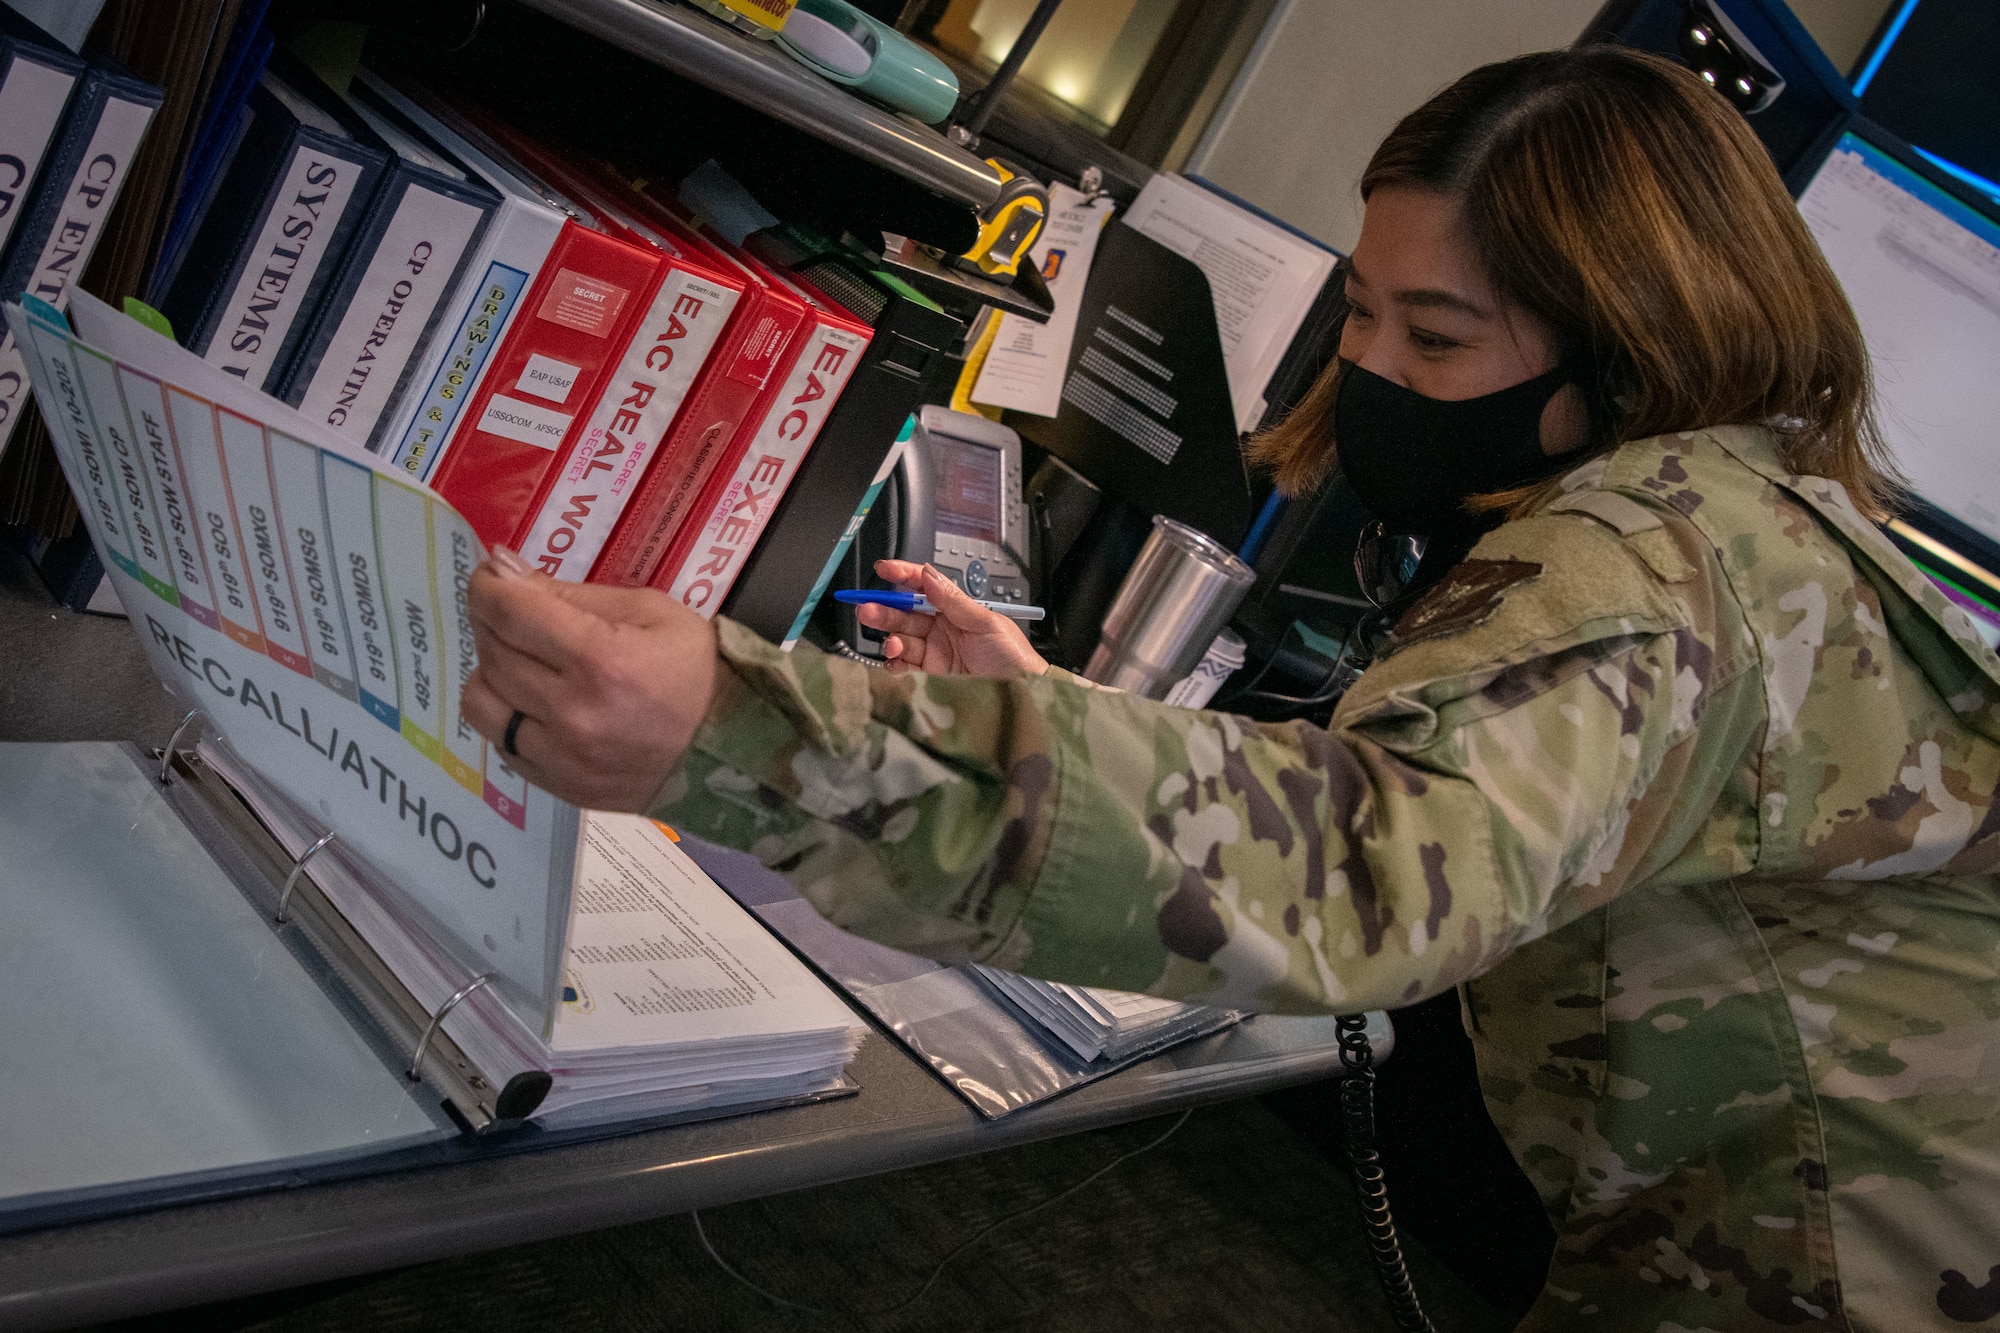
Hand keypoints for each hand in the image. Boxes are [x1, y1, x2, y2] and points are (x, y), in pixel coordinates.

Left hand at [459, 546, 717, 811]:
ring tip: (524, 660)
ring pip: (481, 699)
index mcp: (600, 660)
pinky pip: (500, 740)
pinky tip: (535, 700)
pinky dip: (507, 711)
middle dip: (493, 618)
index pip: (509, 612)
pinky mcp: (557, 784)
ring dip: (493, 669)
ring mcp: (560, 757)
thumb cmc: (696, 671)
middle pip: (492, 650)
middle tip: (516, 609)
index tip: (493, 574)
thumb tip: (504, 571)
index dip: (488, 585)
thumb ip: (573, 594)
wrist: (728, 751)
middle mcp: (571, 712)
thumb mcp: (651, 611)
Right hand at [858, 559, 1047, 676]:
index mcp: (957, 608)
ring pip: (902, 638)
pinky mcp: (930, 675)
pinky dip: (895, 663)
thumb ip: (954, 600)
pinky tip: (895, 661)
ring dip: (891, 638)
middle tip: (867, 609)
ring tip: (893, 644)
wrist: (1022, 694)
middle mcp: (942, 627)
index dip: (904, 576)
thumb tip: (929, 574)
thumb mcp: (987, 622)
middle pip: (906, 613)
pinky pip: (905, 665)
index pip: (925, 586)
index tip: (884, 569)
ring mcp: (935, 651)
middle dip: (885, 609)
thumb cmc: (1013, 657)